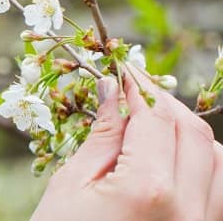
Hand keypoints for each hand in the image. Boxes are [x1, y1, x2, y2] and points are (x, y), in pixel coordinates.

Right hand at [32, 68, 221, 219]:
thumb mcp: (71, 185)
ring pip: (220, 161)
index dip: (137, 88)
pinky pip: (219, 191)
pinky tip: (169, 158)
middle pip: (195, 133)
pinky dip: (203, 165)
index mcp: (150, 191)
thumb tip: (112, 89)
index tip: (120, 72)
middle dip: (165, 104)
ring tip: (153, 124)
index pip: (155, 118)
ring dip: (191, 134)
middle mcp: (190, 211)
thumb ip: (103, 135)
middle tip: (134, 90)